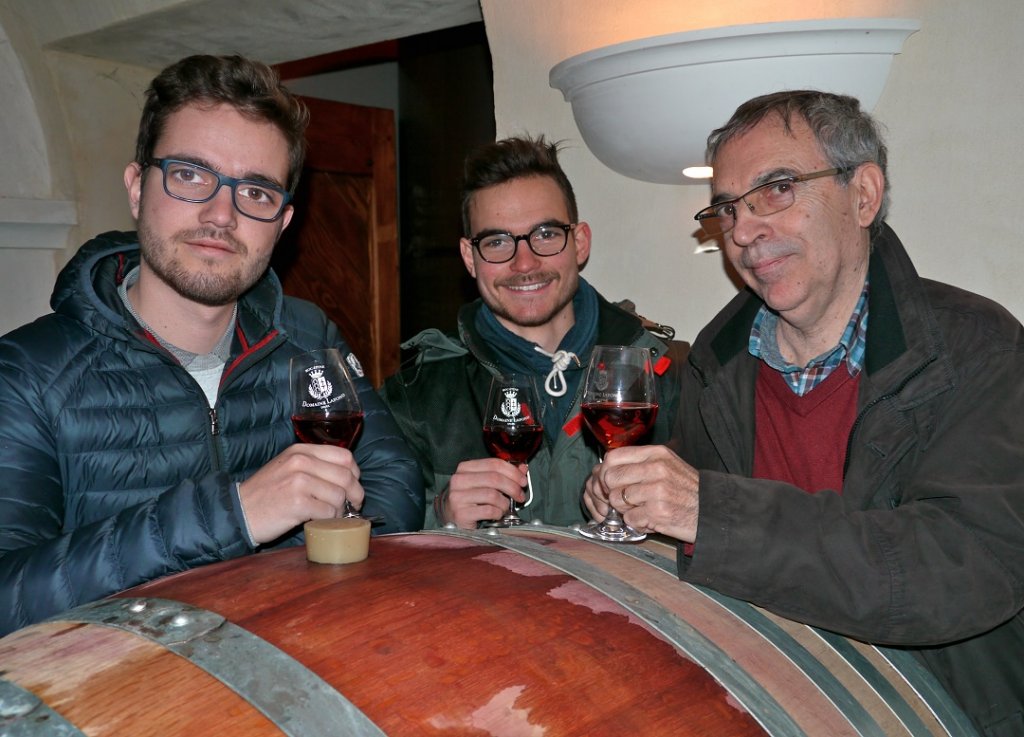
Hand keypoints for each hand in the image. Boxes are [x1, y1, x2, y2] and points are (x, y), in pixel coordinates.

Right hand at [238, 443, 363, 543]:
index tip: (353, 486)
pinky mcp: (297, 503)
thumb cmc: (266, 493)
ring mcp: (299, 482)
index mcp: (301, 451)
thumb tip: (348, 476)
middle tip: (352, 505)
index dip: (355, 473)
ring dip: (340, 509)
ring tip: (330, 515)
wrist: (239, 511)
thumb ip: (314, 465)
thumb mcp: (287, 467)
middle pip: (346, 476)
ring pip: (339, 495)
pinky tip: (320, 521)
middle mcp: (300, 462)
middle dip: (355, 494)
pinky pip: (328, 511)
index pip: (344, 456)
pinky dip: (329, 519)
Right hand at [437, 458, 528, 528]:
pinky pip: (488, 510)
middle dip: (513, 487)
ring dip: (505, 503)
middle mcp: (459, 480)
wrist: (449, 516)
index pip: (494, 464)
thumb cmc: (469, 498)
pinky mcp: (461, 513)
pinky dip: (498, 513)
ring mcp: (458, 497)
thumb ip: (502, 474)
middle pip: (494, 478)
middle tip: (520, 496)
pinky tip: (497, 514)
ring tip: (505, 507)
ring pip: (492, 495)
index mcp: (465, 468)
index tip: (523, 480)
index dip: (512, 471)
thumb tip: (522, 468)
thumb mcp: (484, 483)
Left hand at [583, 445, 698, 541]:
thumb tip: (605, 468)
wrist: (712, 511)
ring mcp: (657, 491)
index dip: (605, 471)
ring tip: (642, 509)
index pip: (613, 457)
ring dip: (625, 509)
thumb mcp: (667, 464)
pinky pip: (629, 519)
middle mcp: (656, 469)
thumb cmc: (686, 489)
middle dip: (612, 492)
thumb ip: (639, 463)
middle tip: (625, 500)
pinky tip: (650, 519)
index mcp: (656, 454)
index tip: (610, 482)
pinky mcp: (658, 512)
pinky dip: (636, 523)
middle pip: (610, 478)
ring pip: (617, 500)